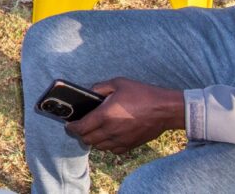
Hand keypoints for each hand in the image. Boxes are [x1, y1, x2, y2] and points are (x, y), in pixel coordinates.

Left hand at [66, 77, 184, 154]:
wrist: (165, 109)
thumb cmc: (142, 94)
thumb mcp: (118, 83)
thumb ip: (99, 87)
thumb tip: (89, 92)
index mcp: (105, 116)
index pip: (81, 128)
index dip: (72, 127)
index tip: (69, 124)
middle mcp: (111, 131)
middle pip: (87, 139)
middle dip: (81, 133)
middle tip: (80, 126)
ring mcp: (121, 140)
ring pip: (99, 147)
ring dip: (93, 140)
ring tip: (93, 130)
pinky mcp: (131, 145)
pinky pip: (113, 150)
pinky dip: (107, 145)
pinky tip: (108, 136)